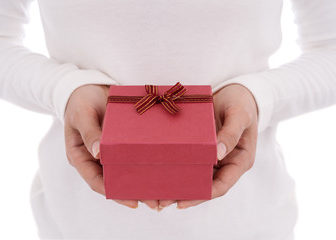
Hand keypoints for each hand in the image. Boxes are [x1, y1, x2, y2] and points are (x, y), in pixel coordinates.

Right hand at [64, 84, 158, 209]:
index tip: (133, 202)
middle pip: (115, 181)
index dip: (114, 193)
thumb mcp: (82, 114)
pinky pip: (133, 156)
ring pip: (126, 172)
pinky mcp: (120, 143)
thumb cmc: (80, 100)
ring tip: (163, 193)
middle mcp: (95, 158)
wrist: (88, 85)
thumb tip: (98, 153)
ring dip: (143, 182)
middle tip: (156, 202)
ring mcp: (109, 151)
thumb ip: (89, 133)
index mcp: (81, 156)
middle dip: (134, 192)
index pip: (96, 181)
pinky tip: (161, 170)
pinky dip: (145, 165)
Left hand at [164, 84, 258, 208]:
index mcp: (239, 161)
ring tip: (153, 193)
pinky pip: (188, 160)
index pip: (221, 186)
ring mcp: (213, 156)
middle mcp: (225, 163)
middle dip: (183, 194)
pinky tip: (158, 170)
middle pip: (204, 185)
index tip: (181, 203)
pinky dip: (174, 167)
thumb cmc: (242, 102)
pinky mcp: (202, 147)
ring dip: (176, 184)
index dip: (201, 196)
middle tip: (159, 202)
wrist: (236, 90)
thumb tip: (218, 154)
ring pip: (194, 175)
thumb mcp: (239, 115)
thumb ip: (231, 133)